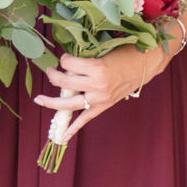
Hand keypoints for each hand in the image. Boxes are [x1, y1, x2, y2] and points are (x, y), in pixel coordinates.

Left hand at [34, 46, 164, 141]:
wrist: (147, 64)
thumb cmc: (126, 52)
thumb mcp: (104, 50)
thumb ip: (86, 57)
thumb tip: (66, 61)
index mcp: (97, 68)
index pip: (68, 64)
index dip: (64, 59)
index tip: (66, 56)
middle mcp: (97, 85)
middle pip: (64, 82)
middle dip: (53, 76)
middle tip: (49, 71)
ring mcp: (100, 98)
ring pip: (70, 103)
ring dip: (52, 102)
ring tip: (40, 99)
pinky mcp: (105, 106)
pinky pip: (86, 119)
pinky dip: (74, 128)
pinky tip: (62, 136)